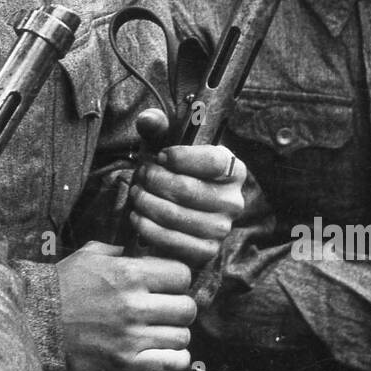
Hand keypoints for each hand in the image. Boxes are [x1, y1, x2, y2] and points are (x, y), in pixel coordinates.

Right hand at [59, 240, 196, 370]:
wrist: (35, 325)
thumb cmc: (61, 288)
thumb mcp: (87, 256)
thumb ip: (118, 251)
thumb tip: (138, 249)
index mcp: (128, 273)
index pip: (182, 274)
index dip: (177, 279)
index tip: (168, 285)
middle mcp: (134, 304)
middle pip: (188, 307)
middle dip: (180, 308)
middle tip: (167, 311)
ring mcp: (131, 336)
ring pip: (183, 336)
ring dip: (175, 334)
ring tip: (161, 332)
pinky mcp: (126, 363)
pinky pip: (172, 362)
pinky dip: (173, 359)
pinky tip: (162, 352)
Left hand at [126, 107, 244, 265]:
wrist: (175, 211)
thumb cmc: (172, 173)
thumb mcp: (166, 145)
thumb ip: (157, 127)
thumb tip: (148, 120)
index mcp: (233, 170)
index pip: (214, 162)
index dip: (182, 157)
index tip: (161, 155)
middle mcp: (233, 201)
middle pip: (188, 190)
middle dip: (155, 180)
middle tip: (141, 175)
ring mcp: (221, 229)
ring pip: (176, 215)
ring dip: (147, 203)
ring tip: (136, 193)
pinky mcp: (206, 251)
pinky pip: (172, 241)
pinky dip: (148, 227)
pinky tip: (138, 216)